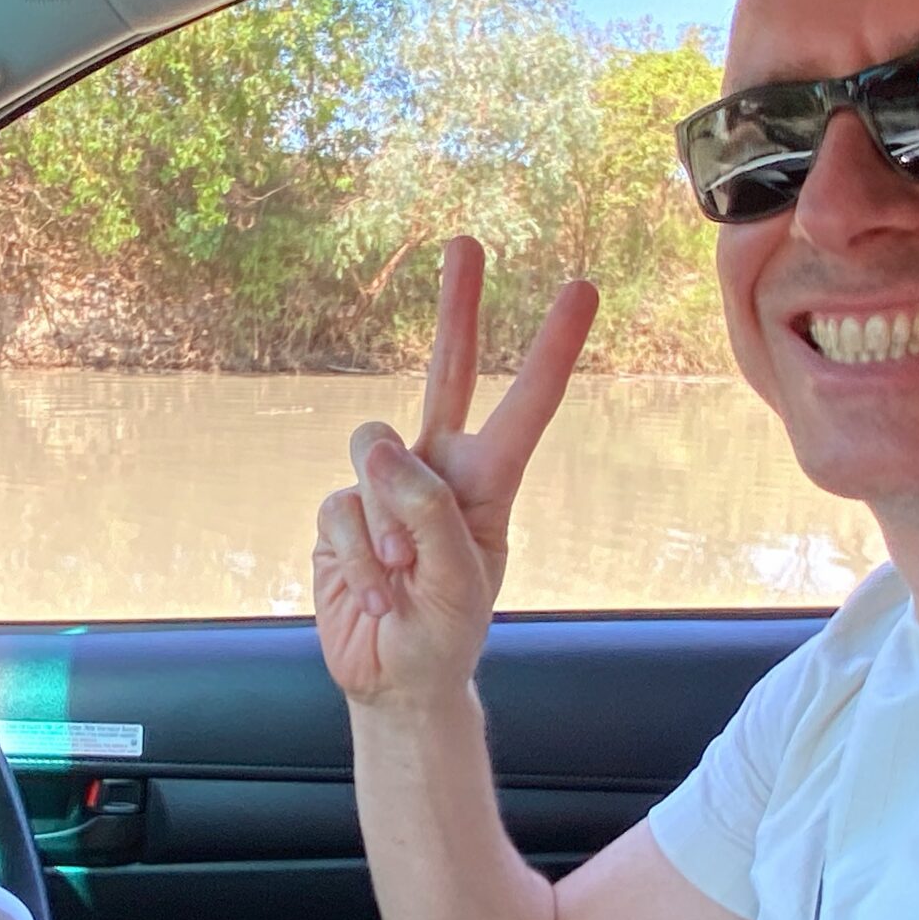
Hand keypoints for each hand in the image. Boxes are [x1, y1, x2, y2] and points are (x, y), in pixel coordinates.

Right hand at [313, 236, 596, 704]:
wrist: (390, 678)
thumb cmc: (442, 636)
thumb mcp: (456, 586)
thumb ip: (428, 514)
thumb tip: (381, 445)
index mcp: (488, 485)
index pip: (525, 406)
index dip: (551, 348)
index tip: (580, 288)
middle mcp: (438, 471)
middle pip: (447, 374)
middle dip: (457, 309)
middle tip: (466, 241)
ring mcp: (385, 488)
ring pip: (372, 452)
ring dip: (382, 522)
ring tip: (399, 575)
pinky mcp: (340, 511)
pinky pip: (337, 507)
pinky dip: (352, 553)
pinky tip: (370, 586)